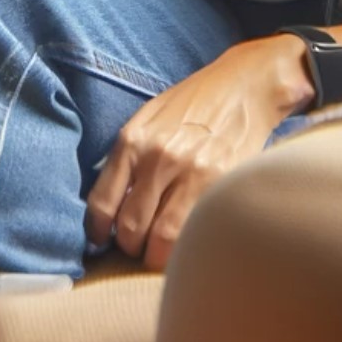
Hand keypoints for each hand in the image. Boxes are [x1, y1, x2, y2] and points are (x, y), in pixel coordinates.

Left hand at [84, 36, 313, 271]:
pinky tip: (187, 240)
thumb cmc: (192, 103)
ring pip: (162, 242)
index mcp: (133, 141)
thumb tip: (109, 203)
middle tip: (138, 245)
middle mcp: (158, 159)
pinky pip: (195, 232)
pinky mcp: (221, 186)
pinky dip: (187, 246)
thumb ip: (127, 156)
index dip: (98, 232)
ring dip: (158, 255)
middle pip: (131, 230)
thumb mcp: (148, 118)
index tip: (103, 240)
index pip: (103, 204)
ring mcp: (191, 175)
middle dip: (131, 247)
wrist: (242, 87)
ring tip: (161, 249)